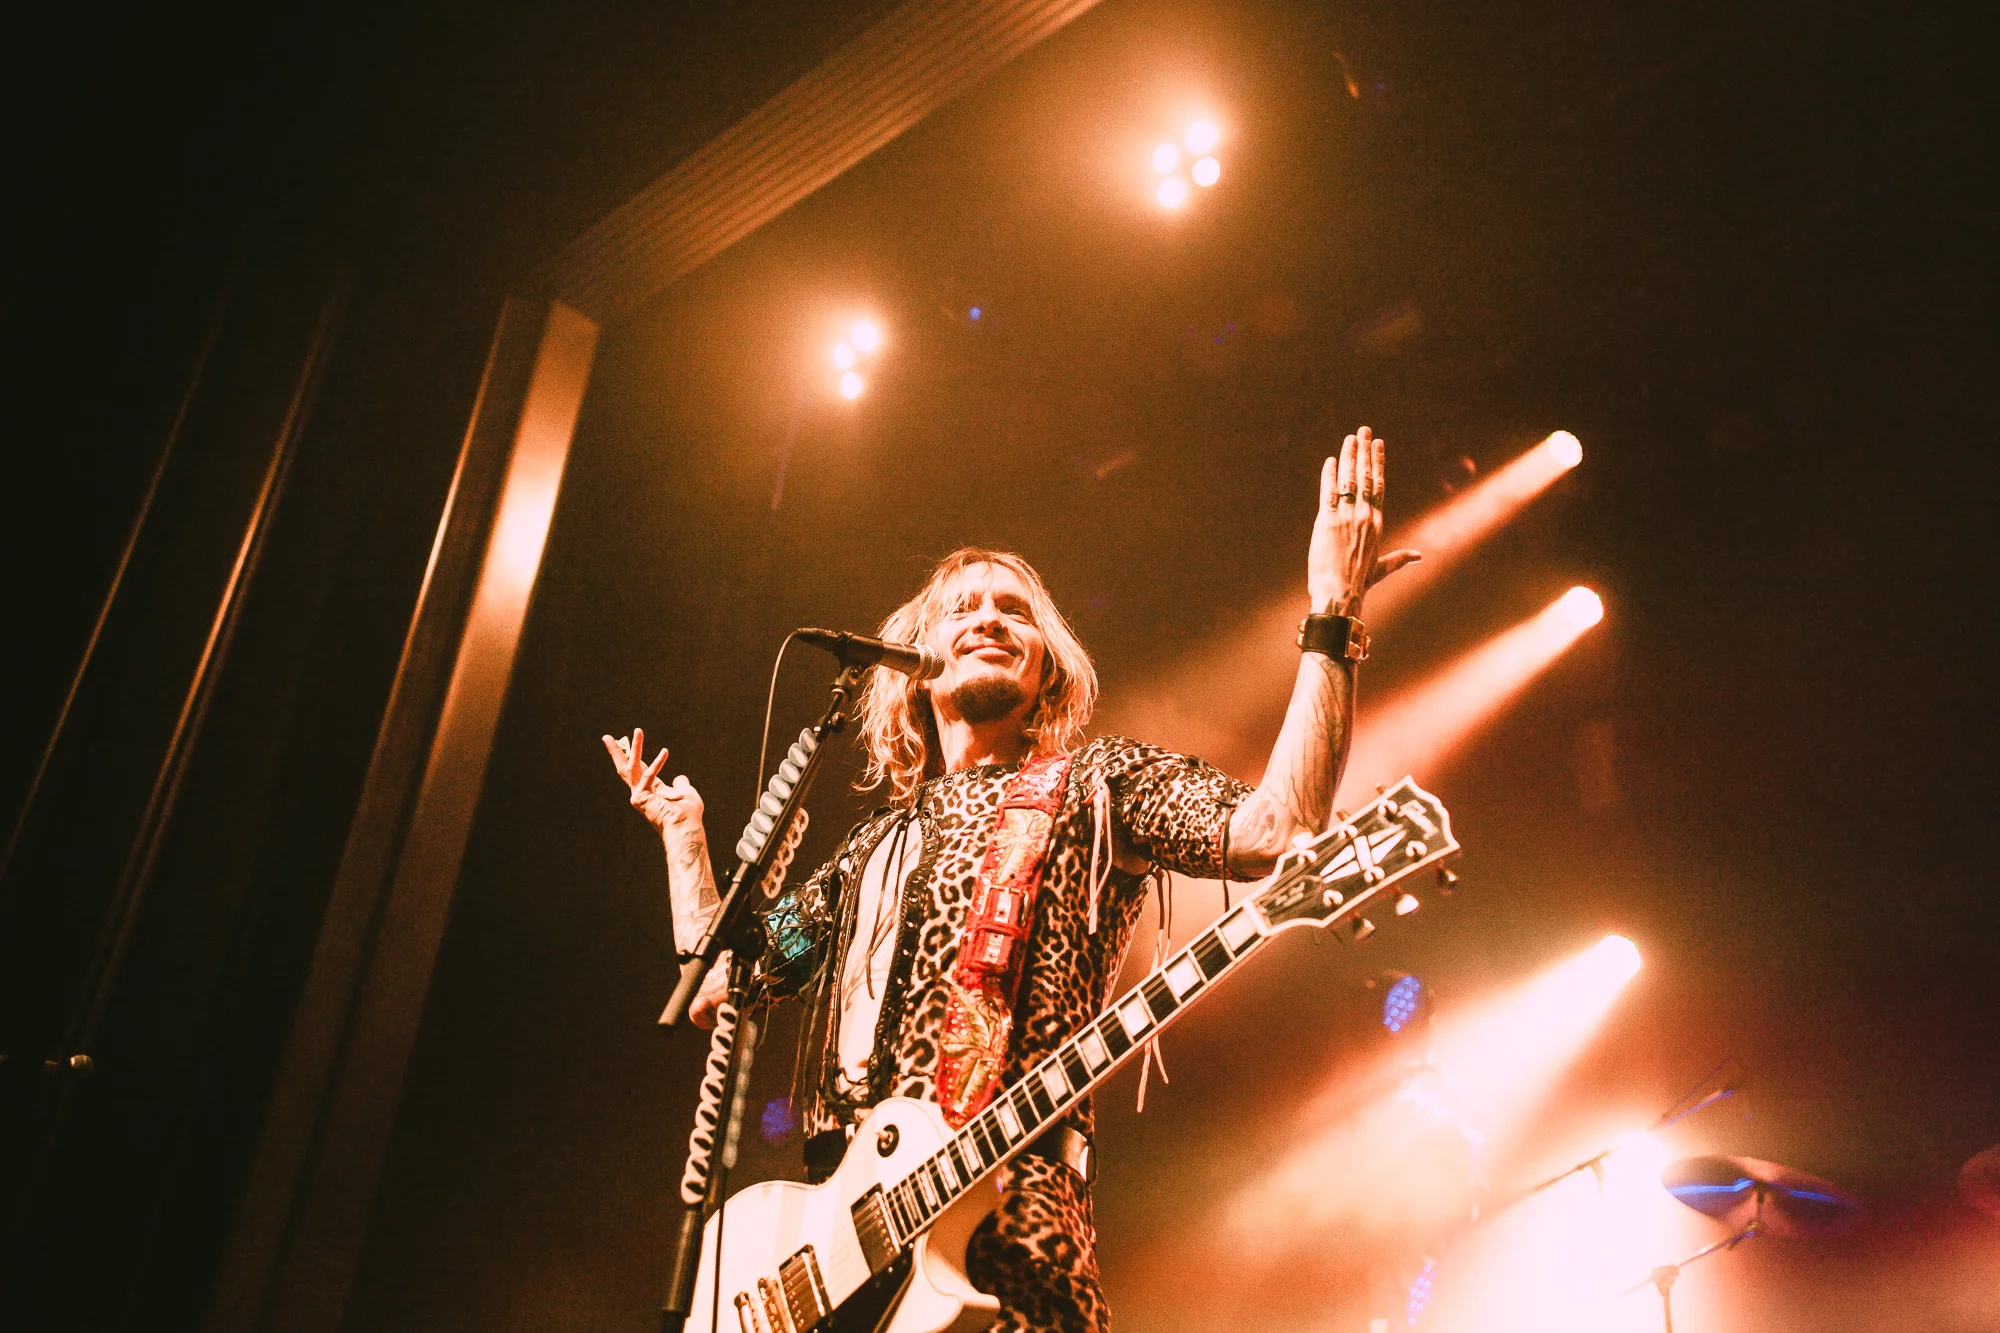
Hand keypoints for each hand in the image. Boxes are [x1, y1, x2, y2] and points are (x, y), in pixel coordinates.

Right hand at [602, 727, 705, 849]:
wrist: (686, 828)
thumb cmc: (689, 815)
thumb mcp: (688, 794)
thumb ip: (682, 785)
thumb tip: (680, 778)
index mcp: (651, 791)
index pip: (640, 770)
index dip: (635, 755)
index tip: (626, 741)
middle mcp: (642, 793)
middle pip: (625, 768)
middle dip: (617, 752)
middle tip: (607, 737)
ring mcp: (639, 796)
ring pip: (632, 767)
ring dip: (635, 748)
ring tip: (638, 731)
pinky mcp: (640, 798)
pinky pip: (649, 776)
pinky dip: (657, 763)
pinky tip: (665, 752)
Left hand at [1308, 426, 1419, 615]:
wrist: (1339, 595)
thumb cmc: (1358, 584)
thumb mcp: (1381, 569)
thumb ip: (1399, 559)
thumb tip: (1419, 557)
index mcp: (1377, 524)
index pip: (1378, 486)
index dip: (1377, 463)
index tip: (1377, 444)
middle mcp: (1364, 516)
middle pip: (1365, 477)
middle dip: (1364, 451)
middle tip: (1363, 430)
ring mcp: (1346, 517)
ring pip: (1348, 480)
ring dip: (1349, 456)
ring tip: (1349, 438)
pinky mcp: (1327, 522)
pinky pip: (1329, 493)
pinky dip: (1329, 475)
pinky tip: (1331, 460)